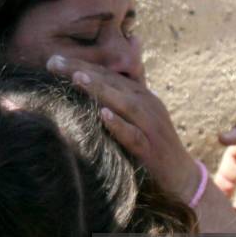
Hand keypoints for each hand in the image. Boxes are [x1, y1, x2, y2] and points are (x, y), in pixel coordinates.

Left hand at [46, 54, 198, 203]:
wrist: (182, 177)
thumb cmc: (154, 145)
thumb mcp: (140, 117)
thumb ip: (124, 95)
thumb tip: (106, 74)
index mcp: (142, 96)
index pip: (109, 74)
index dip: (82, 64)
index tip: (54, 59)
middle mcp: (147, 105)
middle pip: (114, 83)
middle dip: (84, 70)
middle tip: (54, 62)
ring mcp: (151, 127)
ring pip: (126, 104)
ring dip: (101, 90)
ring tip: (77, 79)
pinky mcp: (152, 150)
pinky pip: (135, 136)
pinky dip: (120, 125)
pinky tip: (103, 116)